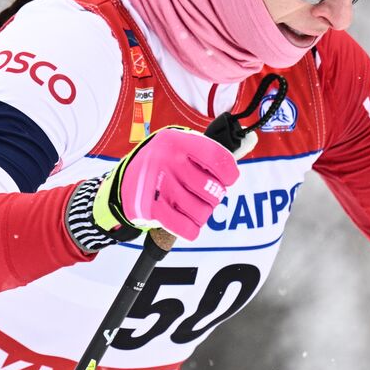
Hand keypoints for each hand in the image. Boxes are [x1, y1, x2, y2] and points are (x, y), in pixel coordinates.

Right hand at [91, 126, 252, 242]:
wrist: (122, 184)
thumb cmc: (161, 165)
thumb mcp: (179, 146)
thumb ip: (208, 150)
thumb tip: (247, 142)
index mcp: (177, 141)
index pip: (218, 158)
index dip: (229, 174)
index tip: (227, 180)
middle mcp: (168, 160)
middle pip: (212, 190)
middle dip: (213, 198)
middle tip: (204, 196)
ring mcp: (158, 185)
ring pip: (202, 211)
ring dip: (201, 214)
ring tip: (191, 207)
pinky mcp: (150, 208)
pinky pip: (186, 227)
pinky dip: (191, 229)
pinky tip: (186, 222)